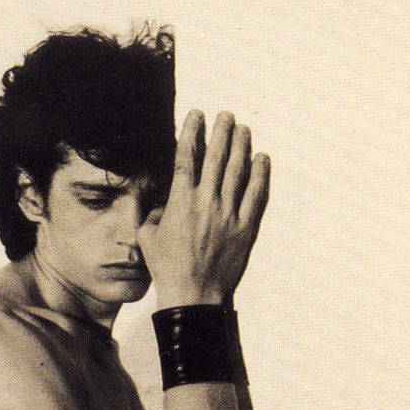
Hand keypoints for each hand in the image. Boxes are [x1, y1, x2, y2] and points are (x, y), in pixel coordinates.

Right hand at [139, 109, 269, 306]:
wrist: (193, 293)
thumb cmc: (166, 267)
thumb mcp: (146, 237)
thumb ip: (148, 213)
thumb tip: (154, 201)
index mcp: (180, 200)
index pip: (187, 157)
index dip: (192, 132)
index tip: (197, 115)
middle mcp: (206, 202)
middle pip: (216, 158)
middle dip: (221, 132)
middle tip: (226, 115)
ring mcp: (228, 214)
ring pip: (237, 172)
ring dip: (241, 147)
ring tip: (244, 130)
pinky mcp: (245, 228)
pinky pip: (256, 196)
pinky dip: (260, 176)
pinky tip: (262, 160)